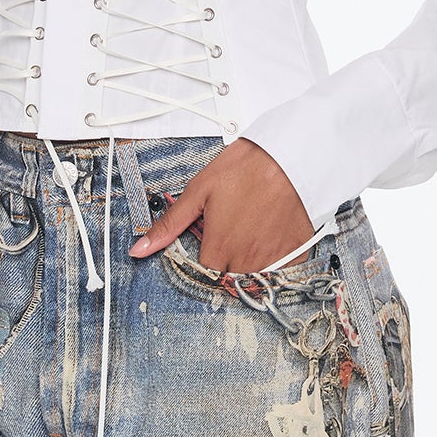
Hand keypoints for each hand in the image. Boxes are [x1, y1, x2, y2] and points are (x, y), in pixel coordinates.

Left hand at [129, 138, 315, 271]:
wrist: (289, 155)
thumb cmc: (245, 168)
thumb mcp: (199, 191)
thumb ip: (170, 225)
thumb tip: (139, 249)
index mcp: (219, 247)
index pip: (203, 276)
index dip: (202, 263)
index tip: (207, 248)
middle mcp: (246, 260)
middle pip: (228, 281)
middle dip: (224, 265)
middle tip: (229, 240)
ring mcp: (273, 259)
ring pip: (255, 280)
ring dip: (248, 267)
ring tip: (249, 237)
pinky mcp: (296, 254)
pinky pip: (284, 273)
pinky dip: (276, 264)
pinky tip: (271, 241)